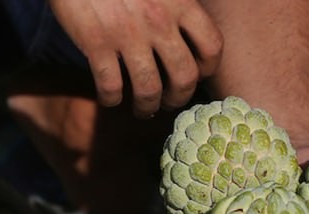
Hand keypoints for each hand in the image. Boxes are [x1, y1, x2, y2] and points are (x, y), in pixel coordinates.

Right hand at [48, 0, 222, 117]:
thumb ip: (178, 1)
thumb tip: (191, 27)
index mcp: (179, 1)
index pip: (212, 47)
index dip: (207, 68)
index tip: (196, 74)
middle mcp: (158, 20)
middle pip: (184, 77)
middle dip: (178, 97)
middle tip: (169, 101)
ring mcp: (127, 34)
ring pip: (149, 90)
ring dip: (147, 106)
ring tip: (143, 109)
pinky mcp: (96, 42)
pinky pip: (110, 86)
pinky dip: (111, 99)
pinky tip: (110, 97)